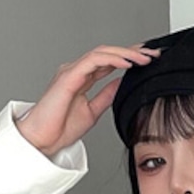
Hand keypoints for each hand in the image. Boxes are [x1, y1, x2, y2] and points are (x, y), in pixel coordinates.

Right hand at [14, 43, 160, 156]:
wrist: (41, 140)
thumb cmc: (58, 129)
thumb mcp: (92, 112)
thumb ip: (106, 96)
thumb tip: (121, 85)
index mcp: (82, 78)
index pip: (110, 62)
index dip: (130, 59)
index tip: (149, 61)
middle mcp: (77, 70)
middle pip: (109, 54)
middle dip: (132, 52)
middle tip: (153, 54)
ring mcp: (72, 71)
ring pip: (103, 53)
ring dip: (126, 54)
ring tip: (144, 58)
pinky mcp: (68, 75)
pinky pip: (94, 61)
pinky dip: (112, 59)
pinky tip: (127, 63)